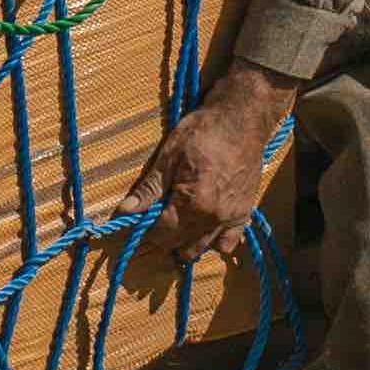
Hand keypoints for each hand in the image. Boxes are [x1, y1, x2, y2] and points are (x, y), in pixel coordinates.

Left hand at [134, 67, 295, 238]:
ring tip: (178, 225)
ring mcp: (232, 218)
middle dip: (164, 239)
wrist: (241, 120)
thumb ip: (149, 189)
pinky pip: (228, 243)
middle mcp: (214, 218)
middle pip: (181, 246)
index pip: (162, 234)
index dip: (146, 231)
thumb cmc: (203, 132)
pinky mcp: (244, 214)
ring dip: (186, 244)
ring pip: (203, 249)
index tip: (140, 222)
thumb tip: (125, 210)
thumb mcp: (169, 156)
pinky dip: (214, 242)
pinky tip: (203, 229)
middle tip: (156, 220)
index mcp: (193, 203)